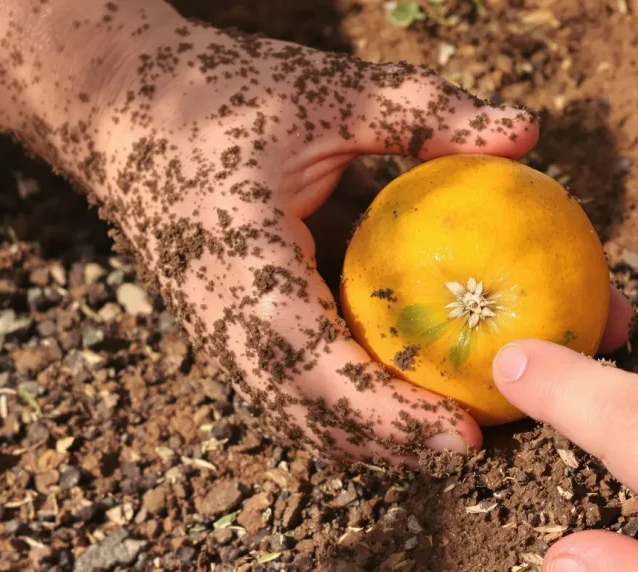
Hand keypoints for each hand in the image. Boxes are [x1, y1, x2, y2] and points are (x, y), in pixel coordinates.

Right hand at [0, 0, 633, 462]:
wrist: (115, 109)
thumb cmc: (217, 96)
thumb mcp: (324, 92)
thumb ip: (421, 111)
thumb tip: (522, 131)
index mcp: (239, 268)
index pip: (313, 367)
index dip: (388, 413)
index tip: (462, 432)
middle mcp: (222, 319)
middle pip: (310, 416)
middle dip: (393, 443)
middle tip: (481, 437)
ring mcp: (220, 330)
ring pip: (298, 413)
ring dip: (373, 433)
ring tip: (453, 425)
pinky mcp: (229, 326)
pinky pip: (290, 386)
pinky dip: (349, 402)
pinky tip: (405, 384)